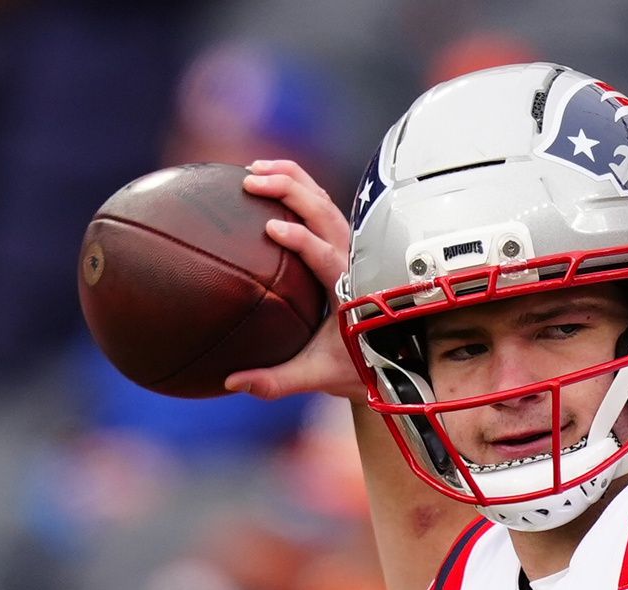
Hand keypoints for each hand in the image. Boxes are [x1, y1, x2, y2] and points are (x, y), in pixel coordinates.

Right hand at [225, 159, 366, 402]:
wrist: (397, 359)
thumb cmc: (359, 366)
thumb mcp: (317, 376)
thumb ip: (275, 381)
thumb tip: (231, 382)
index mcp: (351, 290)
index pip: (327, 256)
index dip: (303, 240)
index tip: (272, 228)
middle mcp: (355, 261)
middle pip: (326, 214)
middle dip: (290, 190)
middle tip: (250, 182)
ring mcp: (352, 248)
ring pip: (325, 202)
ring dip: (292, 180)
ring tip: (254, 169)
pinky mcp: (345, 243)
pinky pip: (323, 206)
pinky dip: (299, 187)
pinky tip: (268, 178)